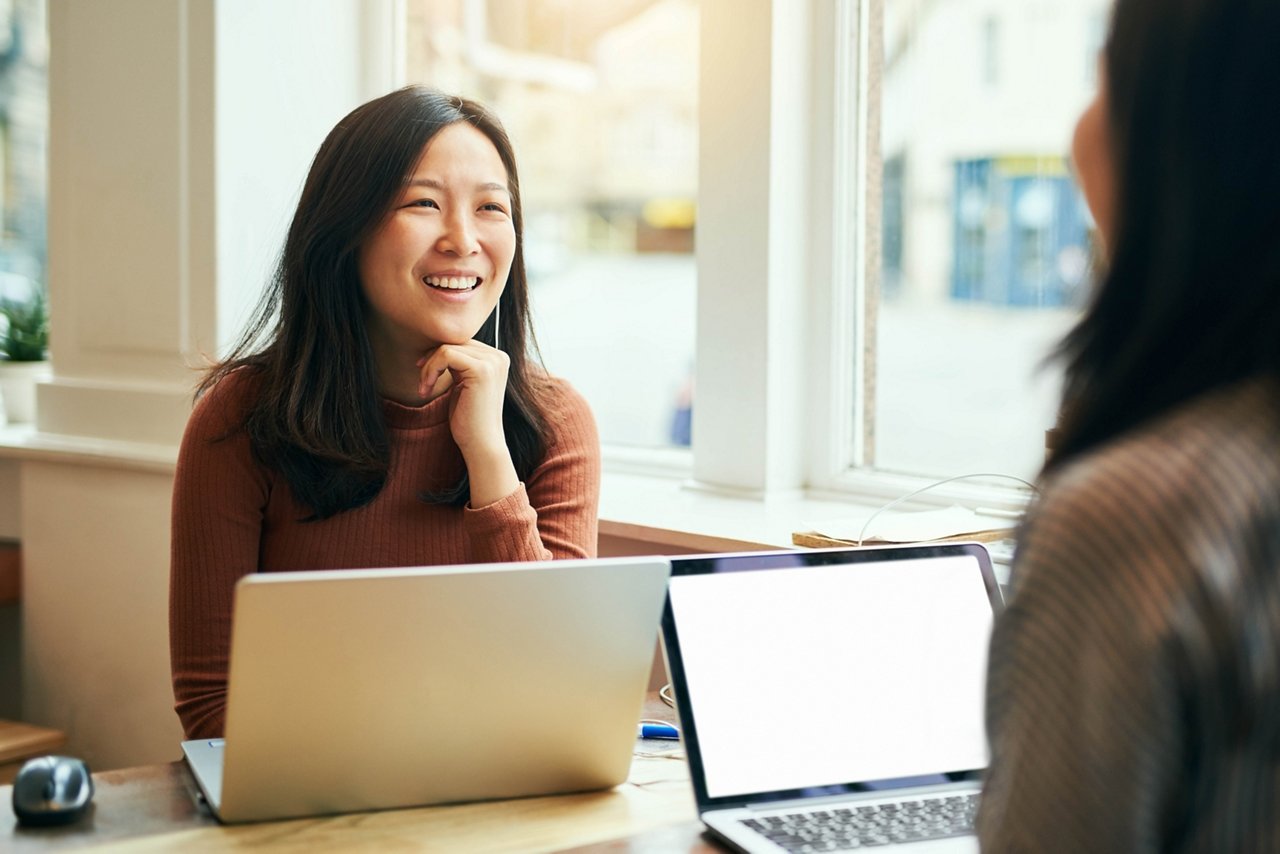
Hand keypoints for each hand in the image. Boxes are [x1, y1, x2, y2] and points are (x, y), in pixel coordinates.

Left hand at [416, 340, 518, 505]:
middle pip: (454, 342)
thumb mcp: (463, 384)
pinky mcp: (481, 370)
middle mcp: (498, 356)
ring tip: (424, 387)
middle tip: (423, 383)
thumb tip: (437, 344)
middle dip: (432, 360)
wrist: (481, 444)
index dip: (439, 355)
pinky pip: (445, 354)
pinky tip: (427, 388)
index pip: (461, 343)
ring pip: (447, 347)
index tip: (425, 374)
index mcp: (496, 359)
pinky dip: (431, 369)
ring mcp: (492, 362)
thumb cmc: (469, 419)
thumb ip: (458, 364)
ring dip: (429, 367)